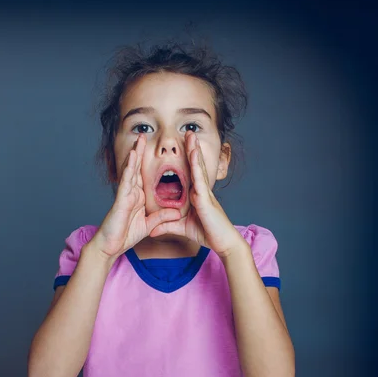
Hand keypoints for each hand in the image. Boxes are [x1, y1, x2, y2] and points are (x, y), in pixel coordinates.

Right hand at [91, 134, 181, 259]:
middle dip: (140, 152)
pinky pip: (126, 181)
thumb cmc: (125, 236)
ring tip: (139, 139)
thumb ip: (162, 217)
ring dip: (135, 154)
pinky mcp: (120, 200)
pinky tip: (133, 156)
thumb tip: (177, 212)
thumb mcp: (149, 225)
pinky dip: (129, 167)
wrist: (110, 246)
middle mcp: (130, 193)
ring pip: (130, 170)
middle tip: (144, 135)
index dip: (148, 162)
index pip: (144, 176)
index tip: (156, 150)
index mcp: (137, 197)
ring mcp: (124, 195)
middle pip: (136, 168)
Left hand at [150, 131, 245, 257]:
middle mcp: (201, 191)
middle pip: (195, 166)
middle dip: (192, 149)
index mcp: (196, 195)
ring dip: (195, 151)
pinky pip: (199, 180)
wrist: (223, 243)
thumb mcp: (182, 229)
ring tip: (191, 136)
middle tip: (188, 133)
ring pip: (199, 168)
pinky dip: (197, 167)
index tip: (183, 147)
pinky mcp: (206, 200)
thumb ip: (168, 227)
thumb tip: (153, 231)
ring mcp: (204, 193)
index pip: (190, 174)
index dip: (187, 160)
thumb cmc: (208, 234)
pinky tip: (194, 155)